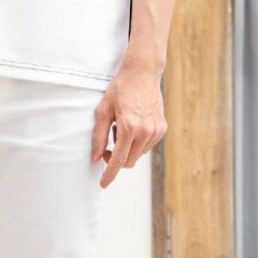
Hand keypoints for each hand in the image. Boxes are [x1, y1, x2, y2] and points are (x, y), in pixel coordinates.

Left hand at [91, 59, 166, 188]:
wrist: (142, 73)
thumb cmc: (120, 89)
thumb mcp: (103, 111)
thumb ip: (99, 136)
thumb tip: (95, 157)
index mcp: (129, 127)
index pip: (119, 160)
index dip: (110, 174)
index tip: (103, 184)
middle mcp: (145, 131)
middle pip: (129, 161)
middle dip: (117, 158)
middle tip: (107, 146)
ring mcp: (156, 130)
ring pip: (138, 154)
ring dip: (127, 149)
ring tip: (121, 128)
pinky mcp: (162, 128)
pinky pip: (147, 146)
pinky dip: (137, 142)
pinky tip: (133, 125)